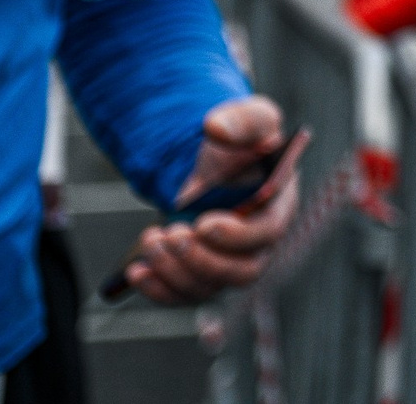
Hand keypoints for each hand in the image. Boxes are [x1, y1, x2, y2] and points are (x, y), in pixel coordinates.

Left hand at [121, 96, 299, 304]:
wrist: (213, 164)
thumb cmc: (239, 142)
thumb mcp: (247, 119)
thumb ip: (239, 119)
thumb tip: (217, 129)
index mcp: (279, 205)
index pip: (268, 232)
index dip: (237, 235)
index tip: (203, 223)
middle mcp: (260, 243)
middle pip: (242, 272)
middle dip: (202, 259)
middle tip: (171, 234)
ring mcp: (232, 263)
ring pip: (209, 287)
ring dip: (175, 271)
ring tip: (150, 238)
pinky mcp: (205, 275)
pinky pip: (186, 295)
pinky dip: (159, 290)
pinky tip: (136, 271)